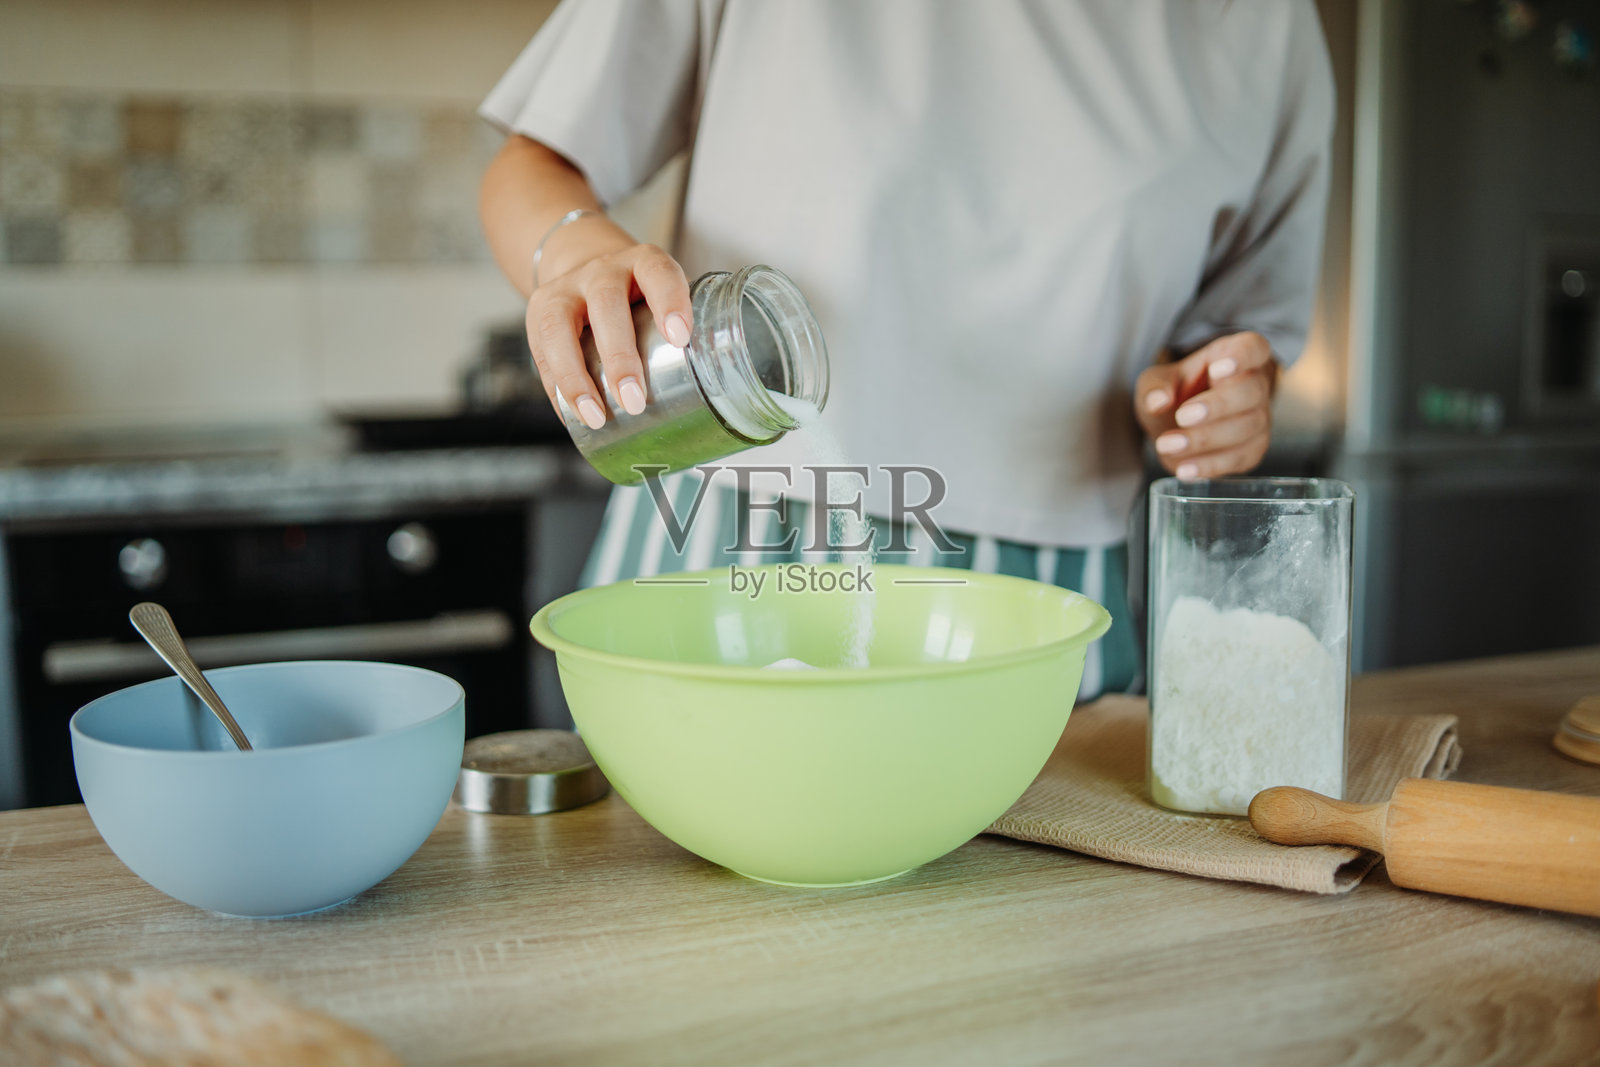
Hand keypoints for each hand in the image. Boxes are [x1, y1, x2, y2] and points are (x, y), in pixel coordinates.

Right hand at [526, 219, 693, 429]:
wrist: (585, 264)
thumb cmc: (637, 296)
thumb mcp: (662, 298)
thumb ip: (679, 331)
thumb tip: (707, 394)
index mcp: (641, 263)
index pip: (657, 272)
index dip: (670, 301)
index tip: (680, 339)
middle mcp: (601, 271)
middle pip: (606, 304)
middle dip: (619, 357)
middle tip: (635, 401)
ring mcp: (565, 289)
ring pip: (559, 327)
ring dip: (576, 378)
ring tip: (596, 417)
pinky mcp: (538, 312)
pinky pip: (541, 352)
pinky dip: (556, 388)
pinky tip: (573, 416)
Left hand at [1134, 331, 1278, 479]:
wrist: (1177, 425)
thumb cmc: (1175, 393)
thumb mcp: (1156, 382)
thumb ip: (1155, 386)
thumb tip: (1158, 401)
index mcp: (1233, 356)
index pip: (1253, 348)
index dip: (1241, 357)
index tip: (1216, 369)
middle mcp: (1254, 385)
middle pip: (1251, 392)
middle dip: (1217, 406)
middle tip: (1182, 416)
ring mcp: (1258, 419)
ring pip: (1247, 428)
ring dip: (1206, 439)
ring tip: (1169, 445)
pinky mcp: (1252, 450)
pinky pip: (1240, 458)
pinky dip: (1210, 465)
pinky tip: (1184, 469)